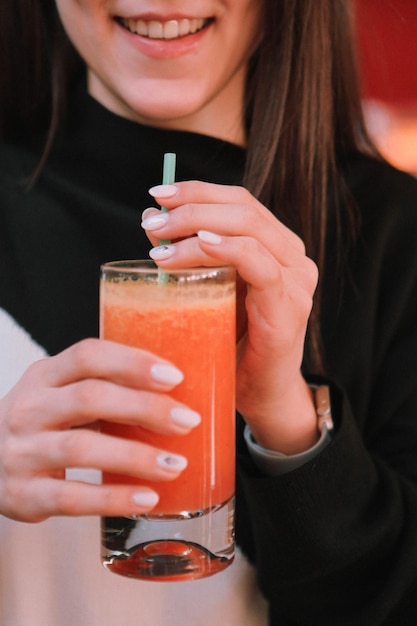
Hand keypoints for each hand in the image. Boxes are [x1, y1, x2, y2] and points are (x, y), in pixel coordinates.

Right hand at [0, 339, 199, 521]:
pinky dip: (114, 498)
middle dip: (145, 408)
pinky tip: (147, 499)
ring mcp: (21, 452)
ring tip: (175, 465)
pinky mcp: (22, 495)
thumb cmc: (43, 423)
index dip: (132, 363)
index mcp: (43, 376)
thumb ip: (104, 388)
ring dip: (136, 456)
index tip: (174, 376)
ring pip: (81, 448)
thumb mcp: (61, 394)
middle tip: (187, 421)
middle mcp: (28, 408)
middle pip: (90, 398)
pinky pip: (72, 497)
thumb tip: (175, 394)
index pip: (88, 355)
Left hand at [142, 180, 318, 453]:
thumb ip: (191, 257)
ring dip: (198, 226)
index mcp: (274, 247)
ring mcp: (295, 280)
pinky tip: (199, 244)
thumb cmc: (231, 343)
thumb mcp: (209, 290)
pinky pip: (260, 264)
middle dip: (192, 205)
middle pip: (243, 207)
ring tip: (160, 242)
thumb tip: (153, 225)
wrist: (260, 395)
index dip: (198, 190)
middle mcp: (291, 257)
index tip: (157, 195)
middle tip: (152, 222)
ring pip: (249, 228)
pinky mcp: (289, 306)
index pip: (238, 201)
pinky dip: (227, 249)